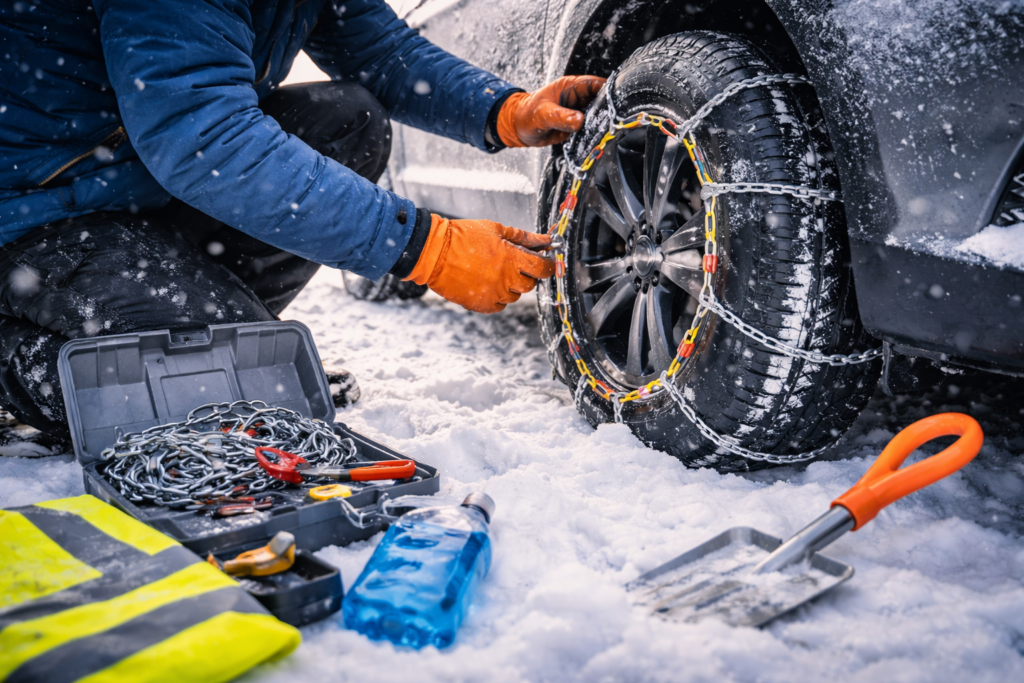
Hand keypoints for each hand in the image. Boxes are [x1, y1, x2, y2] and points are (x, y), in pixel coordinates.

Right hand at [405, 215, 554, 313]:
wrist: (433, 252)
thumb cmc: (463, 236)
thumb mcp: (495, 230)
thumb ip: (523, 238)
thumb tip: (545, 241)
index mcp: (512, 259)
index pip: (542, 269)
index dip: (547, 266)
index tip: (545, 263)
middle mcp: (506, 279)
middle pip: (529, 285)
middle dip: (525, 275)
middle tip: (512, 264)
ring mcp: (493, 294)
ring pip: (514, 296)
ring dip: (509, 286)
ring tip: (492, 272)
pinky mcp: (481, 305)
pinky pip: (499, 305)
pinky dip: (496, 297)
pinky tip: (485, 283)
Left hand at [497, 75, 606, 147]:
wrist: (518, 128)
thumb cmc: (527, 114)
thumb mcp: (543, 114)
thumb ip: (561, 117)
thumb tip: (579, 120)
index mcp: (570, 87)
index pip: (595, 84)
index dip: (608, 90)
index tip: (618, 99)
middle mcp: (577, 98)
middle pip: (601, 100)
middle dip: (609, 108)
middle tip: (616, 119)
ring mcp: (578, 113)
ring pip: (598, 115)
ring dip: (603, 122)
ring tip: (610, 130)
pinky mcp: (577, 126)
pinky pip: (590, 128)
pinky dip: (595, 133)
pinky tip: (600, 138)